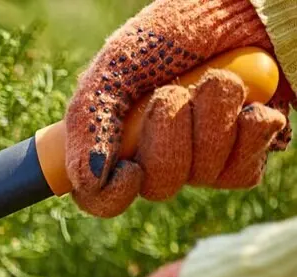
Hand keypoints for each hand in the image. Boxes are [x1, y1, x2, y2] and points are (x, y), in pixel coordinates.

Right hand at [68, 0, 292, 216]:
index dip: (113, 195)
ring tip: (216, 81)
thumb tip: (87, 179)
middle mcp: (160, 156)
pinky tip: (248, 103)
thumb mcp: (117, 65)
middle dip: (168, 135)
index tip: (129, 169)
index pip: (103, 199)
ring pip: (202, 175)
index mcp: (119, 141)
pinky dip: (247, 130)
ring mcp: (205, 157)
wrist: (242, 6)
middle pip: (158, 187)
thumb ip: (89, 120)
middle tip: (173, 92)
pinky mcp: (248, 152)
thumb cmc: (173, 29)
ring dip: (211, 119)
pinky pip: (242, 171)